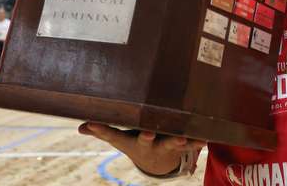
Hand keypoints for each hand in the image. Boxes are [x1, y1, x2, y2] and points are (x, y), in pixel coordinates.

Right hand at [79, 123, 204, 175]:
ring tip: (182, 139)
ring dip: (176, 142)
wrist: (157, 162)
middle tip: (147, 133)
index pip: (114, 135)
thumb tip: (81, 126)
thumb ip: (103, 131)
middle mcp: (148, 144)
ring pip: (171, 143)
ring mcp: (166, 146)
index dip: (102, 130)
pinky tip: (205, 139)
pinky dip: (198, 142)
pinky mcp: (183, 145)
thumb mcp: (121, 139)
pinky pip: (192, 144)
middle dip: (146, 137)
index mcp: (132, 141)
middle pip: (146, 140)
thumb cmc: (136, 142)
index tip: (91, 123)